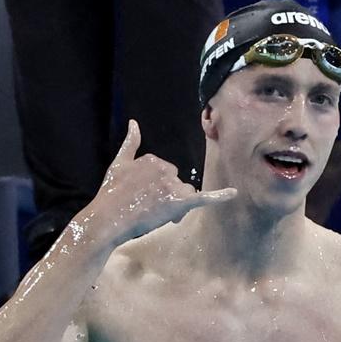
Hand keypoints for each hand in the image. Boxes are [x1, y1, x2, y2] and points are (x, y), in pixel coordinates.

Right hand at [84, 120, 235, 246]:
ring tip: (156, 215)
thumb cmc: (111, 193)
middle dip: (168, 198)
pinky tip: (234, 193)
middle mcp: (165, 169)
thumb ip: (130, 143)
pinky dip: (220, 196)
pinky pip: (203, 198)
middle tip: (148, 210)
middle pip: (177, 185)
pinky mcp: (178, 202)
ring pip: (185, 195)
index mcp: (153, 158)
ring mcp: (171, 186)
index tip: (142, 198)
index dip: (157, 190)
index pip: (166, 174)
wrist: (106, 218)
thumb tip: (134, 123)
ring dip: (176, 206)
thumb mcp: (119, 163)